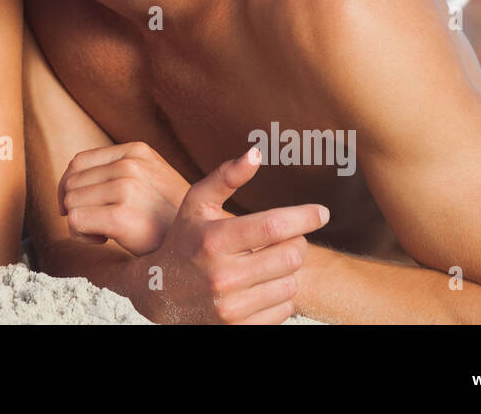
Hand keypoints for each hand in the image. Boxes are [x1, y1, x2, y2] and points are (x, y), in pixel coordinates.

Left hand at [58, 141, 190, 254]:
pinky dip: (82, 235)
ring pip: (70, 202)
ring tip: (104, 231)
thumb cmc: (168, 216)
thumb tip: (67, 182)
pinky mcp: (121, 216)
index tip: (77, 206)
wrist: (200, 241)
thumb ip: (116, 170)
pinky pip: (75, 221)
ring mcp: (126, 188)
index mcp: (136, 151)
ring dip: (79, 222)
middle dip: (76, 206)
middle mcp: (129, 164)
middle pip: (71, 183)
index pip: (78, 162)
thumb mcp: (149, 177)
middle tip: (99, 223)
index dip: (69, 186)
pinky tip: (104, 240)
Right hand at [136, 147, 330, 323]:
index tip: (321, 212)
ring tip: (263, 264)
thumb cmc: (183, 241)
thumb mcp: (196, 204)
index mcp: (212, 240)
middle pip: (290, 255)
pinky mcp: (239, 328)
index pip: (272, 226)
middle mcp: (222, 276)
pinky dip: (278, 296)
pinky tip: (257, 287)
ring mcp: (230, 307)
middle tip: (283, 239)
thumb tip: (255, 153)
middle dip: (294, 243)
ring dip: (284, 271)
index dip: (304, 217)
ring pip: (291, 284)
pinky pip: (284, 310)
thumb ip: (225, 177)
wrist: (159, 292)